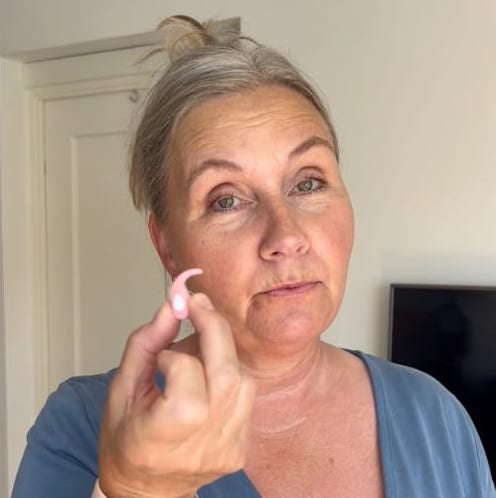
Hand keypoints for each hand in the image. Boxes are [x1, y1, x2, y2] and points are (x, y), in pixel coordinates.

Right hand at [98, 293, 255, 497]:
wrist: (146, 491)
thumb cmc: (126, 439)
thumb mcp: (121, 388)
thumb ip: (146, 342)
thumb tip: (172, 305)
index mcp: (163, 436)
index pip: (186, 375)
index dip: (175, 354)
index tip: (162, 355)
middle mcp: (202, 445)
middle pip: (227, 374)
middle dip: (215, 327)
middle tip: (198, 306)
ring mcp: (227, 449)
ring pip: (242, 380)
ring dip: (223, 354)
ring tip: (197, 355)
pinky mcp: (241, 449)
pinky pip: (246, 396)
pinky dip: (229, 375)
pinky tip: (209, 378)